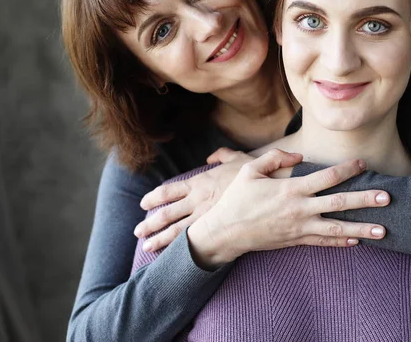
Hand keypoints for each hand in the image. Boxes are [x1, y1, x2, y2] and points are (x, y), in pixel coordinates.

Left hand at [134, 148, 252, 250]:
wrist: (272, 188)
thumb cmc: (256, 173)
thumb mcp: (238, 158)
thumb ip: (222, 155)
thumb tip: (211, 157)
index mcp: (200, 183)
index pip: (170, 191)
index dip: (154, 197)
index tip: (143, 204)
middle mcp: (199, 201)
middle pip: (167, 214)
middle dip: (151, 224)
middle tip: (138, 232)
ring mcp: (207, 217)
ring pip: (177, 231)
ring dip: (160, 239)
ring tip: (146, 248)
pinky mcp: (218, 230)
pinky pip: (195, 241)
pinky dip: (181, 249)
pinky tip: (173, 256)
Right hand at [187, 149, 389, 268]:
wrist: (226, 232)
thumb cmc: (237, 199)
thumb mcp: (250, 171)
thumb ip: (275, 159)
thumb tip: (299, 157)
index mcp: (291, 189)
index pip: (327, 177)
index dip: (347, 169)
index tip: (363, 164)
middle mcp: (300, 209)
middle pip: (339, 203)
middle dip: (365, 200)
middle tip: (387, 197)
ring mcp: (300, 227)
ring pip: (337, 227)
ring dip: (362, 228)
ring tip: (383, 230)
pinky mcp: (296, 241)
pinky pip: (323, 242)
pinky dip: (340, 241)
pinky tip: (356, 242)